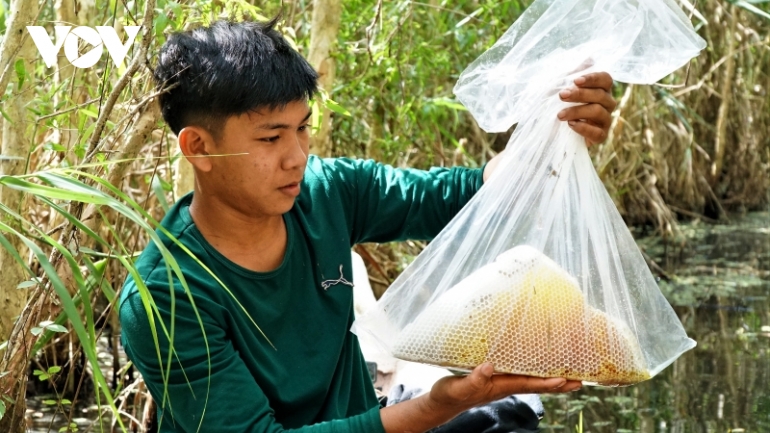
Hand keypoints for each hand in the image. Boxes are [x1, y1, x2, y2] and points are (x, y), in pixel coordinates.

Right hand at [426, 363, 580, 412]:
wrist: (442, 402)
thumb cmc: (450, 395)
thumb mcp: (459, 386)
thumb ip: (473, 379)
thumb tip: (489, 367)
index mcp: (500, 387)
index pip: (529, 384)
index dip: (547, 382)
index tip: (566, 380)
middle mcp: (506, 386)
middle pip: (538, 386)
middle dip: (560, 385)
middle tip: (581, 382)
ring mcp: (503, 384)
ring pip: (533, 382)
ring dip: (553, 380)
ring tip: (571, 378)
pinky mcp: (497, 380)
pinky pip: (522, 376)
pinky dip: (536, 373)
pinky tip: (541, 369)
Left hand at [557, 72, 616, 145]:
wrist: (557, 132)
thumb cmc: (563, 104)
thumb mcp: (563, 87)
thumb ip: (574, 73)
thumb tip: (588, 58)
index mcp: (602, 89)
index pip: (605, 79)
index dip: (592, 78)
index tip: (576, 81)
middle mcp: (607, 103)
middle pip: (600, 95)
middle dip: (579, 94)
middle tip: (561, 96)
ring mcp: (606, 120)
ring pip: (597, 112)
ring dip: (577, 111)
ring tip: (560, 115)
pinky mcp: (601, 136)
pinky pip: (597, 132)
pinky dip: (583, 128)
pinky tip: (571, 125)